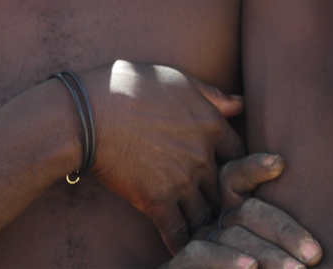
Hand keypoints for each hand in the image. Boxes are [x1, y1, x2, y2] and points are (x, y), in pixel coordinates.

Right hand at [78, 61, 245, 253]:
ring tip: (207, 236)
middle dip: (223, 199)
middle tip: (222, 212)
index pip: (239, 153)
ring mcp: (182, 180)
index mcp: (211, 124)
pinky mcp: (157, 200)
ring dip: (206, 225)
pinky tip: (185, 253)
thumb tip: (241, 104)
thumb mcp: (179, 81)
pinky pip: (178, 231)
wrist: (91, 112)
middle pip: (225, 187)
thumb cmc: (131, 86)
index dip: (235, 165)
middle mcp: (203, 155)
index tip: (228, 174)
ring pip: (206, 213)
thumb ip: (212, 96)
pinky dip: (182, 243)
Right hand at [192, 153, 323, 267]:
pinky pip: (196, 255)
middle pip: (244, 211)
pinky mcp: (173, 268)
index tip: (280, 164)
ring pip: (228, 235)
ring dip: (266, 253)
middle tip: (315, 255)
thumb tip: (317, 252)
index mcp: (231, 221)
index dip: (253, 168)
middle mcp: (209, 227)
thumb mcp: (267, 265)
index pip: (237, 181)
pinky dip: (225, 261)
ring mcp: (191, 247)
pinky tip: (249, 268)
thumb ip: (284, 257)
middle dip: (283, 229)